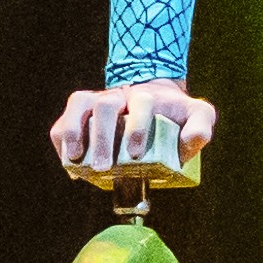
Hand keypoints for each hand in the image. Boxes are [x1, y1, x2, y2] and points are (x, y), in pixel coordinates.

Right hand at [49, 80, 215, 191]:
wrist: (155, 100)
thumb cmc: (175, 115)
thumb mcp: (197, 116)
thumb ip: (200, 127)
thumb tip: (188, 143)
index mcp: (148, 96)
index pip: (141, 104)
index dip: (137, 127)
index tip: (136, 154)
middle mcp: (120, 94)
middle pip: (105, 105)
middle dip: (101, 137)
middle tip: (102, 167)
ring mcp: (97, 100)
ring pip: (79, 104)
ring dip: (74, 131)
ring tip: (75, 160)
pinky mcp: (81, 112)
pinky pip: (64, 120)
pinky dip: (62, 140)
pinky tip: (70, 164)